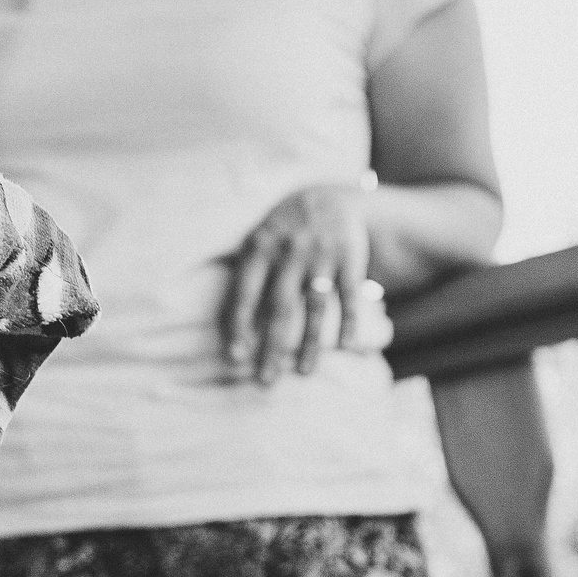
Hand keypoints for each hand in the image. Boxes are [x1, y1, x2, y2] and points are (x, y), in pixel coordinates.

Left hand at [221, 184, 372, 383]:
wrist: (326, 196)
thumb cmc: (280, 231)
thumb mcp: (256, 241)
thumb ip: (244, 277)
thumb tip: (227, 326)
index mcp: (259, 248)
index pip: (244, 294)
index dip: (239, 326)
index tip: (235, 357)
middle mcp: (289, 253)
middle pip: (279, 309)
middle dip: (271, 347)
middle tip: (265, 380)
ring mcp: (321, 256)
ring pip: (315, 308)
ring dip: (310, 343)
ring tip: (303, 373)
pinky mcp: (350, 259)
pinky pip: (349, 296)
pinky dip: (349, 321)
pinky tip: (346, 347)